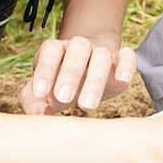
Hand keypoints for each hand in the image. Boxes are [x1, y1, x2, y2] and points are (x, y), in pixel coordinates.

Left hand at [20, 33, 136, 114]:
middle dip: (70, 74)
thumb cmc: (61, 83)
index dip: (45, 70)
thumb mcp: (45, 91)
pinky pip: (128, 56)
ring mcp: (103, 51)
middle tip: (64, 97)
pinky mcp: (123, 59)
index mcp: (57, 49)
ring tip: (87, 106)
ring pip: (101, 57)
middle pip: (77, 52)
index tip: (40, 93)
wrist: (89, 69)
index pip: (50, 52)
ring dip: (95, 80)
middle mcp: (80, 46)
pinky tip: (122, 79)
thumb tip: (37, 115)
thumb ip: (34, 102)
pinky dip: (126, 66)